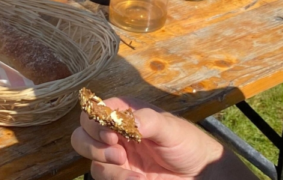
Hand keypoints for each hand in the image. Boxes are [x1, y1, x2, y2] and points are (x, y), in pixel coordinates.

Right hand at [71, 97, 254, 179]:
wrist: (200, 175)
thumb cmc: (188, 144)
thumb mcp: (171, 128)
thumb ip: (148, 121)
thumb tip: (127, 120)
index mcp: (125, 113)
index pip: (94, 110)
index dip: (95, 121)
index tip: (111, 132)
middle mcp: (116, 133)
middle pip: (82, 134)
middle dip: (92, 144)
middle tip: (117, 152)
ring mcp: (116, 156)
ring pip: (90, 159)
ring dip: (104, 163)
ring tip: (127, 167)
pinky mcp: (120, 176)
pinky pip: (103, 177)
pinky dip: (116, 179)